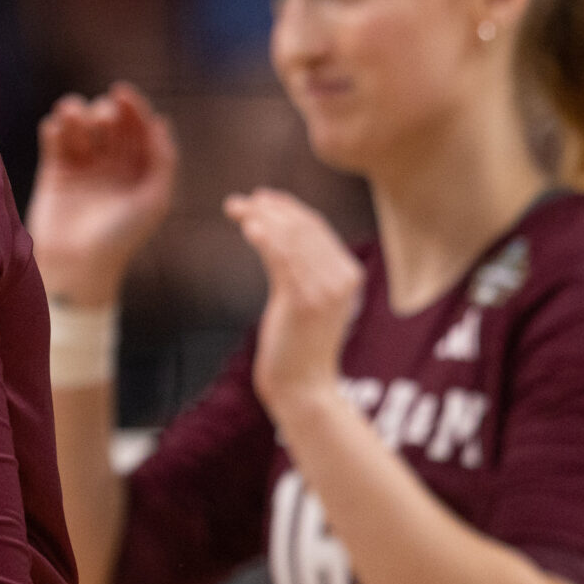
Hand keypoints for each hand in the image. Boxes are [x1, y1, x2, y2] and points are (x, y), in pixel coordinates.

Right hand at [28, 84, 176, 303]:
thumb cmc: (122, 238)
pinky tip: (55, 128)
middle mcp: (111, 165)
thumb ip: (162, 160)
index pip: (137, 127)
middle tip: (100, 120)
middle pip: (109, 123)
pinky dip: (53, 128)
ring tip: (70, 112)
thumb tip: (160, 121)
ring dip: (75, 113)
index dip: (132, 106)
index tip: (122, 93)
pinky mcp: (54, 174)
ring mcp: (82, 168)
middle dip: (104, 112)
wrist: (78, 267)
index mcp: (138, 169)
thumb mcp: (154, 200)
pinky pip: (53, 141)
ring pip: (79, 127)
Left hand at [227, 188, 362, 427]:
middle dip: (269, 208)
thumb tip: (276, 233)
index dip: (287, 208)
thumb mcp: (306, 299)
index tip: (261, 197)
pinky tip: (248, 226)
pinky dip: (264, 237)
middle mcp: (342, 278)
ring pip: (291, 238)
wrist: (304, 386)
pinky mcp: (304, 300)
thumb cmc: (298, 344)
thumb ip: (300, 268)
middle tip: (237, 202)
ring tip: (235, 208)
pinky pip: (283, 258)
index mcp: (348, 274)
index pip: (316, 227)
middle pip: (303, 227)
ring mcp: (326, 289)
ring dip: (260, 217)